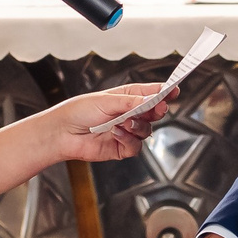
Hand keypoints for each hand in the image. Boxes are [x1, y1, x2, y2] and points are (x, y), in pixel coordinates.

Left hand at [41, 83, 175, 163]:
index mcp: (126, 97)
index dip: (164, 92)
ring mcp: (127, 131)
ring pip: (147, 130)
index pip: (151, 93)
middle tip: (157, 108)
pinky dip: (128, 140)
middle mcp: (129, 114)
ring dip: (137, 126)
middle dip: (157, 110)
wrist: (63, 133)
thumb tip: (151, 99)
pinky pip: (136, 146)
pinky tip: (115, 134)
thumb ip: (131, 102)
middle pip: (154, 112)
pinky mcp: (122, 147)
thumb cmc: (79, 111)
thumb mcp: (106, 100)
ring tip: (123, 123)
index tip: (174, 90)